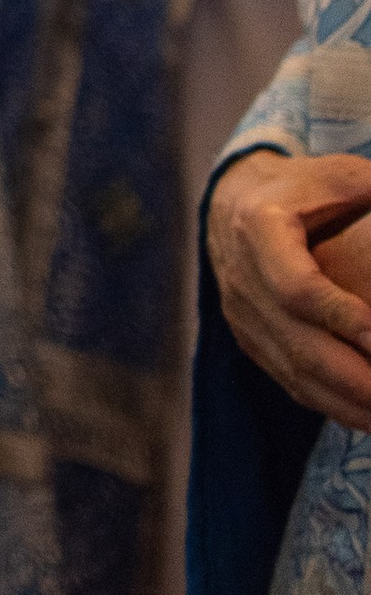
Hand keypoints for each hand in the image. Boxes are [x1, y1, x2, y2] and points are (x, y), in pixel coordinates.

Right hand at [208, 146, 370, 426]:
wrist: (236, 200)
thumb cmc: (305, 187)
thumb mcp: (343, 176)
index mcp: (260, 227)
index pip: (297, 287)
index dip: (341, 317)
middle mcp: (242, 278)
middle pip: (299, 344)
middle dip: (356, 379)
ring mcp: (242, 315)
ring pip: (296, 372)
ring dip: (350, 403)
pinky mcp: (249, 339)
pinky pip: (291, 382)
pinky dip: (334, 406)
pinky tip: (370, 417)